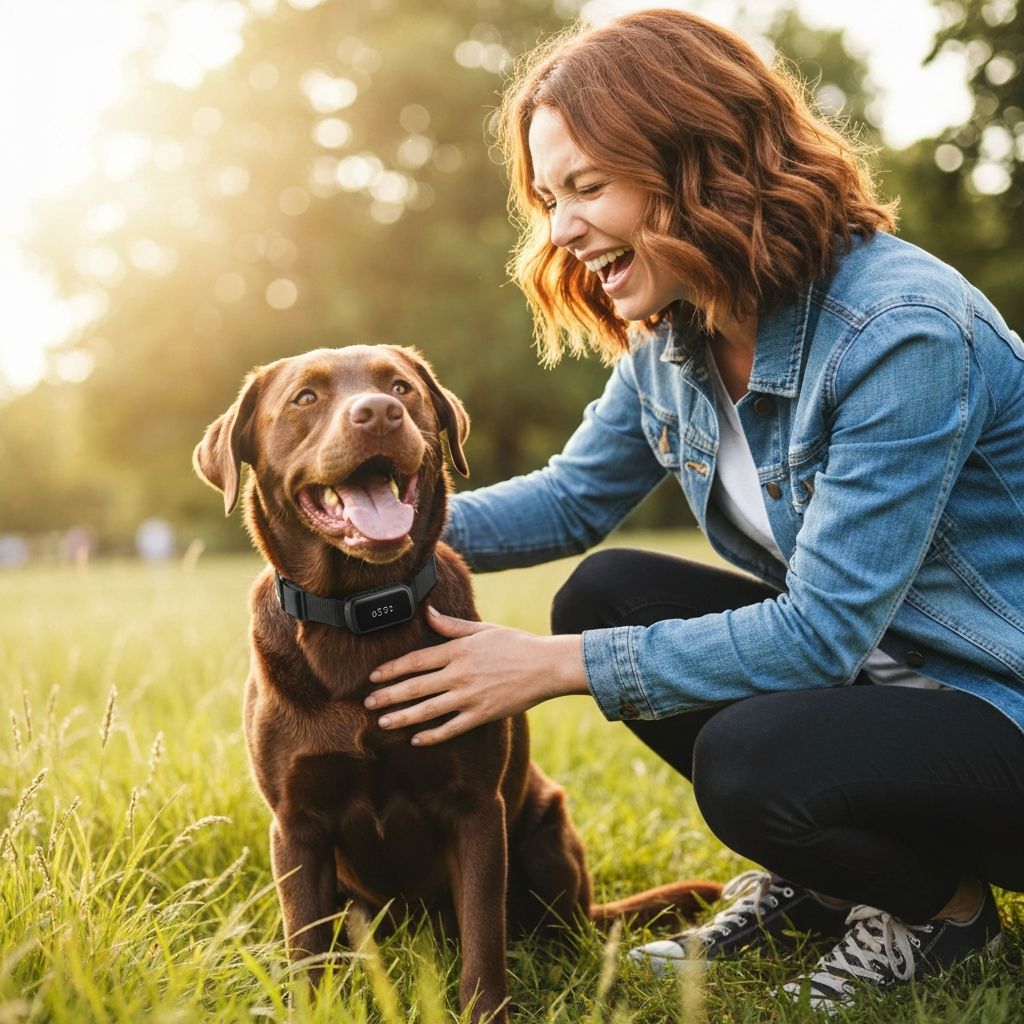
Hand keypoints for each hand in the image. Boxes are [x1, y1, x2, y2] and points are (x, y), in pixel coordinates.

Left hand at [364, 606, 587, 745]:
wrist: (546, 666)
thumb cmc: (516, 644)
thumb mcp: (482, 629)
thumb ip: (451, 626)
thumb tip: (427, 612)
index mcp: (458, 651)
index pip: (416, 661)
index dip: (392, 669)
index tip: (374, 677)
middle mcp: (459, 674)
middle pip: (415, 687)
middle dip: (389, 695)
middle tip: (368, 703)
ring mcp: (470, 696)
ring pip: (428, 709)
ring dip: (403, 716)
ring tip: (383, 723)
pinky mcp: (482, 714)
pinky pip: (451, 728)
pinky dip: (433, 735)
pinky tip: (417, 740)